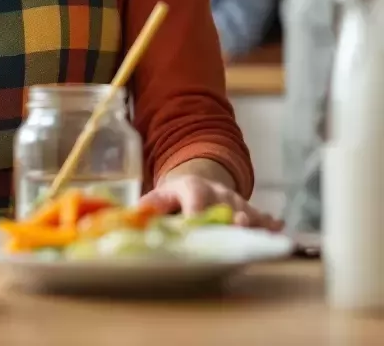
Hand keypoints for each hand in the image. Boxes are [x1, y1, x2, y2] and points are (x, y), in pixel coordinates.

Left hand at [140, 173, 283, 230]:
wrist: (200, 182)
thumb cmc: (176, 196)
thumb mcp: (161, 195)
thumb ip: (150, 206)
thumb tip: (133, 216)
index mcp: (193, 188)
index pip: (195, 199)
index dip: (196, 212)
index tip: (196, 224)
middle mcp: (218, 192)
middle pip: (225, 206)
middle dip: (231, 217)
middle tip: (237, 225)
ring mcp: (236, 201)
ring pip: (247, 211)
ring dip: (253, 222)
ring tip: (261, 231)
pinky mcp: (250, 210)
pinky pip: (261, 216)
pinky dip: (269, 222)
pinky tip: (279, 226)